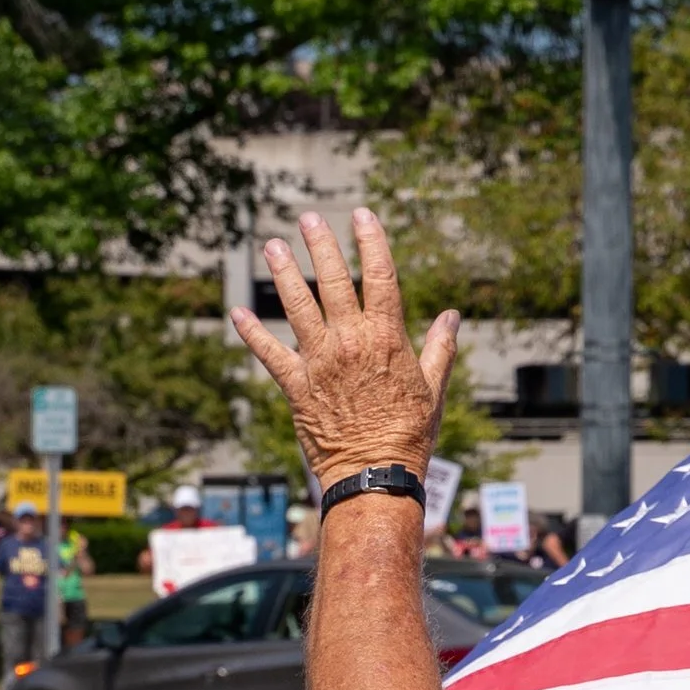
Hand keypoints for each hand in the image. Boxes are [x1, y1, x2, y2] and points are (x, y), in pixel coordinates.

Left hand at [234, 208, 458, 492]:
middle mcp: (350, 342)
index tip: (362, 215)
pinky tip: (237, 313)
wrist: (376, 473)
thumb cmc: (409, 434)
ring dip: (283, 274)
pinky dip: (252, 333)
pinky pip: (269, 353)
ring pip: (297, 306)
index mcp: (386, 337)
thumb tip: (451, 316)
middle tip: (308, 219)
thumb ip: (440, 348)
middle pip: (332, 281)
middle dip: (321, 246)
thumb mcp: (433, 388)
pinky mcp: (296, 386)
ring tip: (273, 245)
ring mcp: (320, 362)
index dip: (371, 241)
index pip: (379, 276)